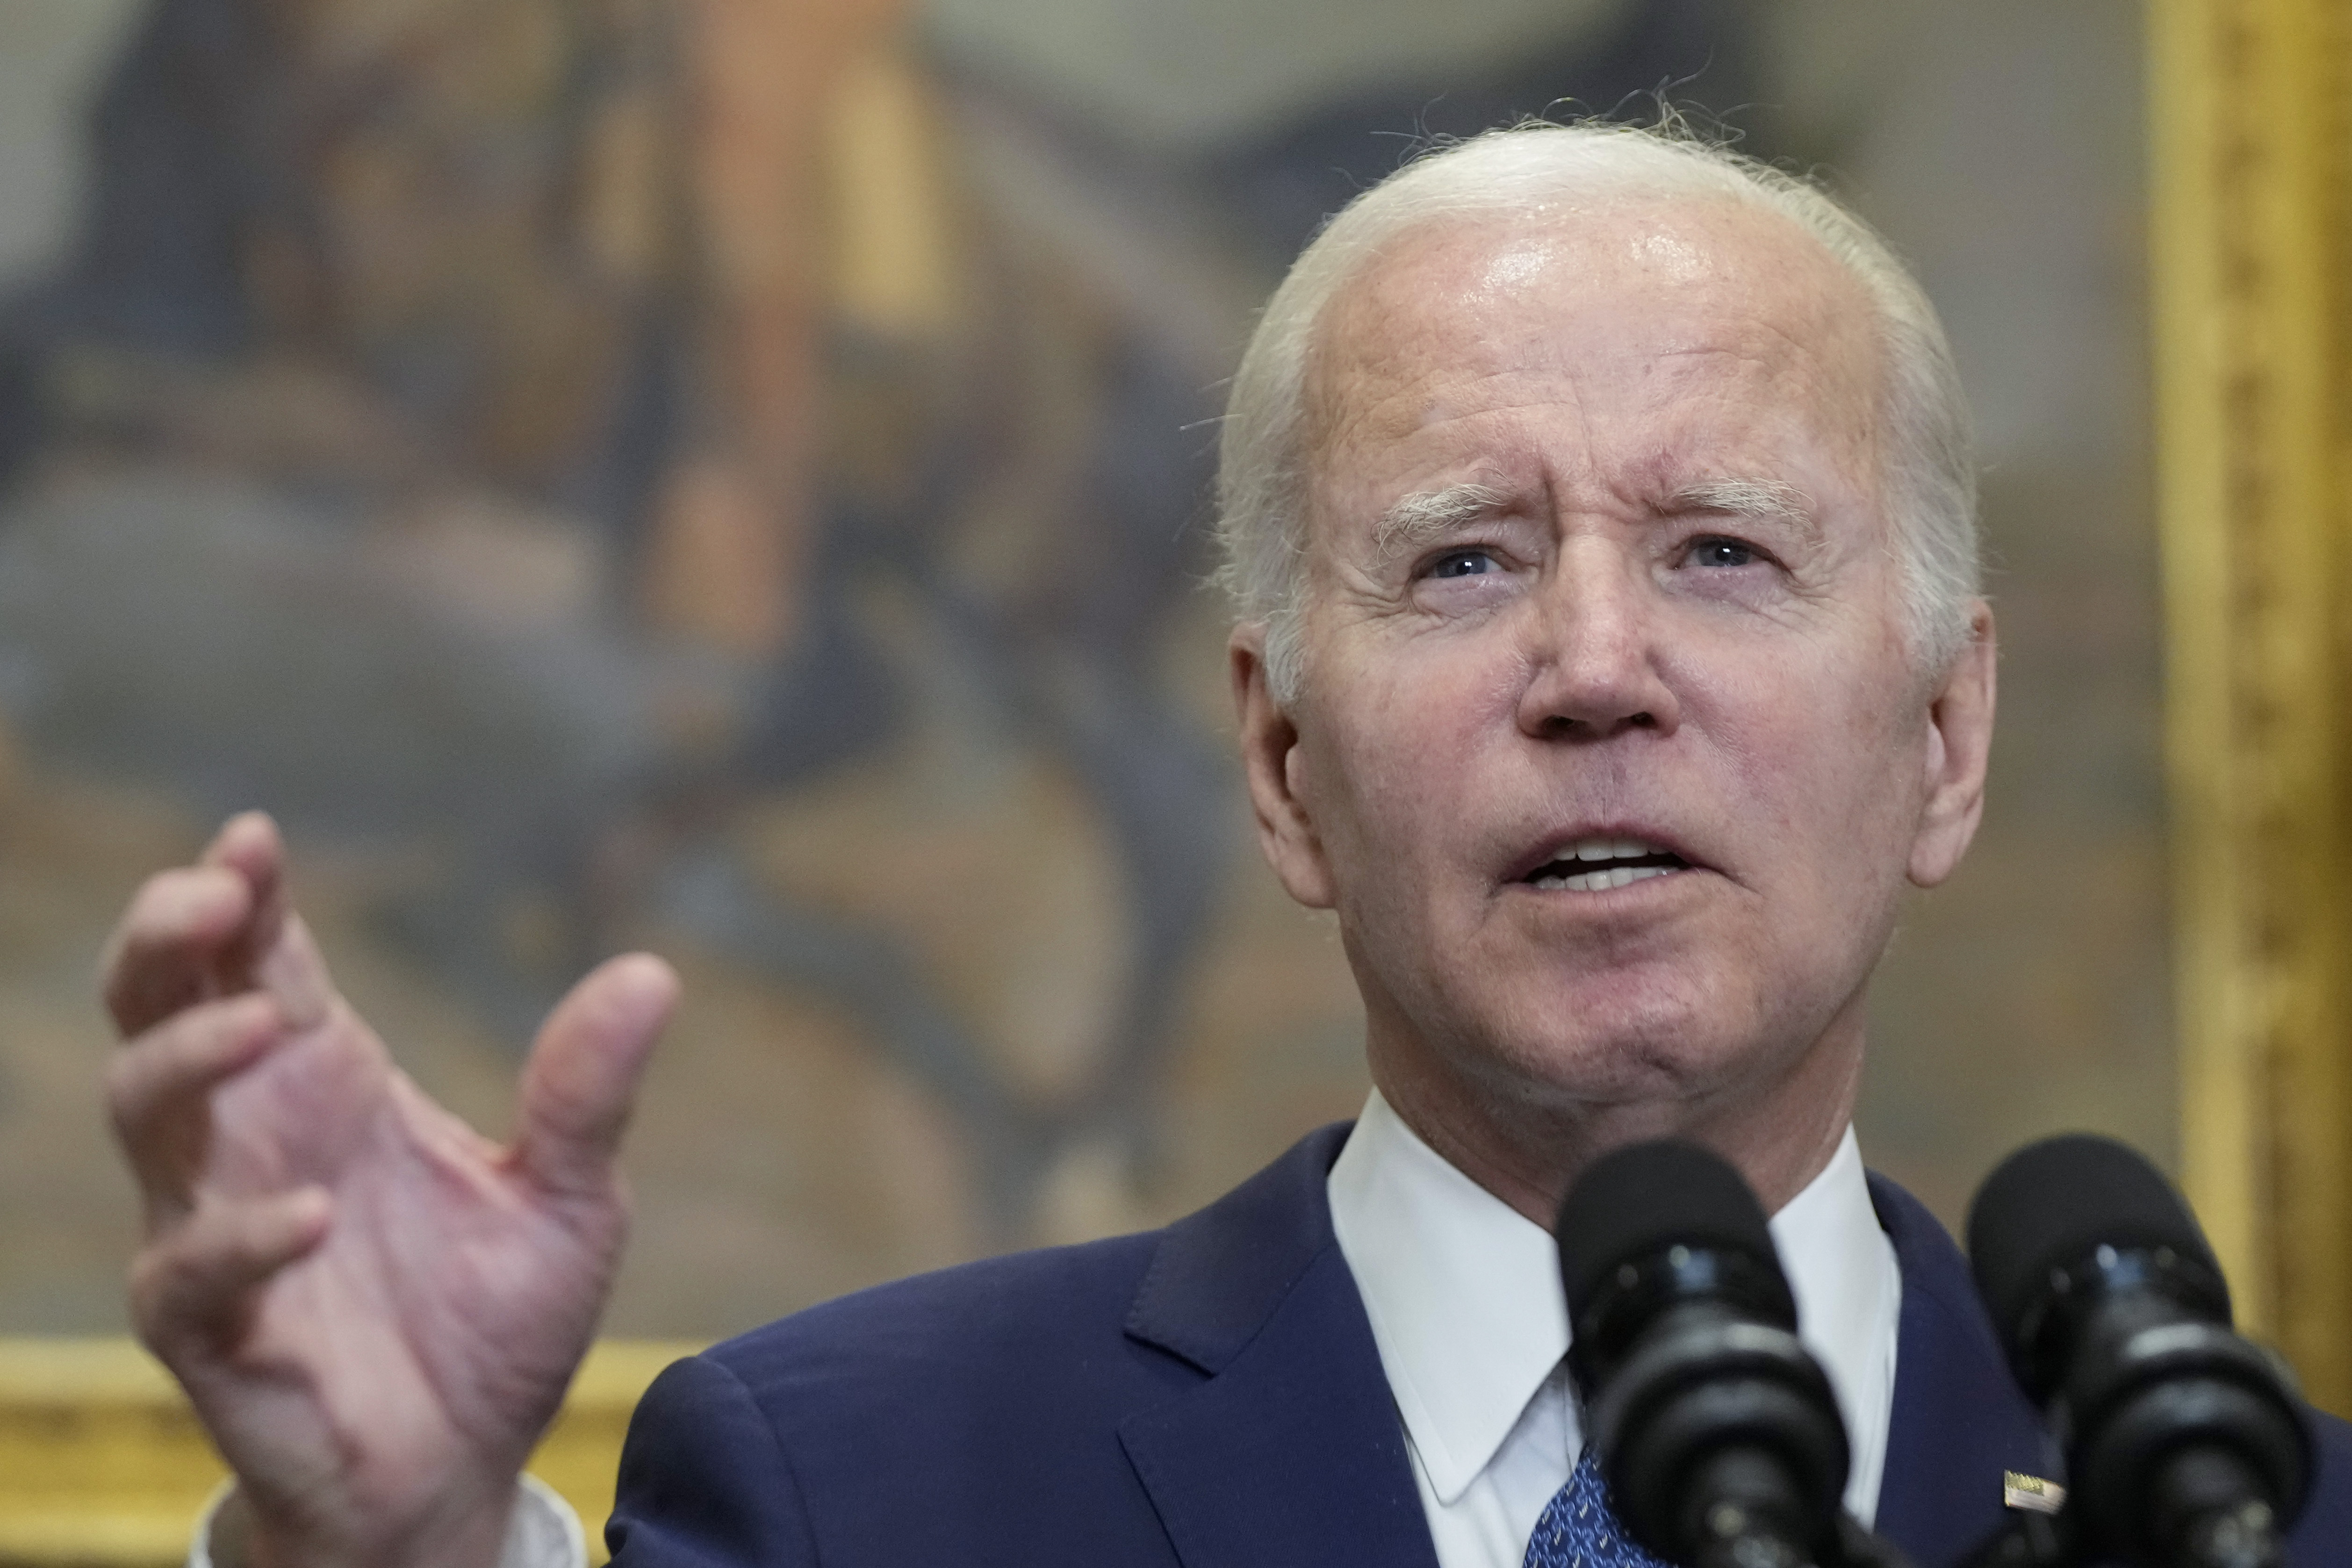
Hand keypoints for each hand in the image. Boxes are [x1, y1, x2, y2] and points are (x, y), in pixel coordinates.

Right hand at [103, 813, 676, 1567]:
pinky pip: (184, 1271)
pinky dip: (239, 1235)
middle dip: (166, 940)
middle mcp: (258, 1139)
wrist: (465, 1472)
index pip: (259, 960)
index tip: (254, 838)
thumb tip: (652, 974)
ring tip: (266, 1024)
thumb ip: (588, 1094)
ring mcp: (221, 1228)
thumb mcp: (570, 1199)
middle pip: (160, 1008)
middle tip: (213, 894)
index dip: (239, 893)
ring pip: (143, 1113)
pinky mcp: (213, 1330)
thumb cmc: (492, 1326)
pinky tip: (309, 1210)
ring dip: (188, 1056)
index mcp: (330, 1085)